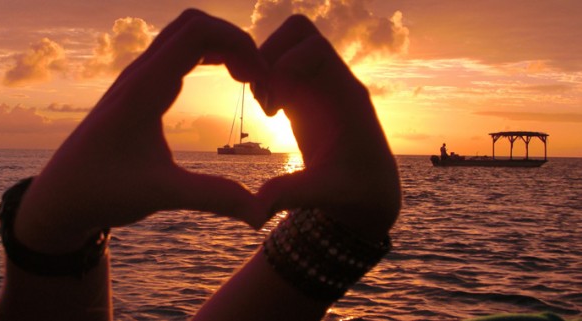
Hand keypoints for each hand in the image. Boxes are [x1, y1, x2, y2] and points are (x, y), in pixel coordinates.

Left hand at [13, 9, 270, 251]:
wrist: (59, 197)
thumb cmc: (102, 193)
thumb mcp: (161, 195)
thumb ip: (213, 197)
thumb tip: (261, 213)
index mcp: (144, 89)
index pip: (198, 31)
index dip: (240, 45)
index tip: (259, 83)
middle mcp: (138, 74)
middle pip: (194, 24)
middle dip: (234, 40)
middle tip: (257, 80)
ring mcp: (135, 79)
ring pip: (184, 35)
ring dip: (220, 46)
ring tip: (247, 81)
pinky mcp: (135, 89)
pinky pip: (175, 52)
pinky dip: (206, 55)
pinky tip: (222, 83)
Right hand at [253, 16, 400, 239]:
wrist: (369, 193)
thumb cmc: (356, 193)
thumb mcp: (326, 195)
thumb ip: (294, 194)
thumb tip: (256, 208)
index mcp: (346, 95)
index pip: (314, 46)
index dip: (285, 64)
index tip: (276, 104)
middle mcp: (332, 82)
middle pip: (297, 32)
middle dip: (268, 57)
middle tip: (262, 98)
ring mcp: (318, 87)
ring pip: (285, 47)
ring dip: (264, 68)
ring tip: (265, 107)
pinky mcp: (306, 97)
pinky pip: (281, 67)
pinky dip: (267, 81)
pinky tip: (270, 113)